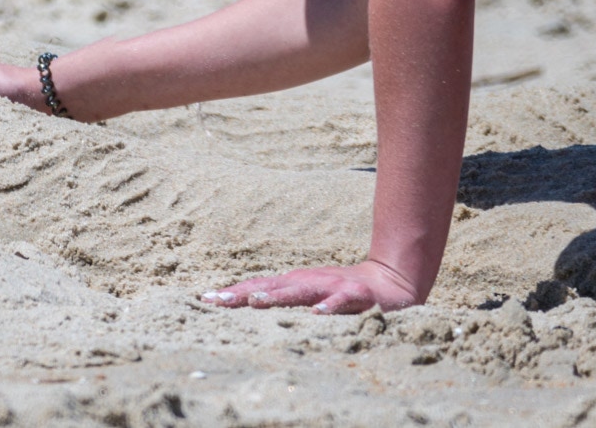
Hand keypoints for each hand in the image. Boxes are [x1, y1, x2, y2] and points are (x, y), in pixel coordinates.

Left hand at [200, 260, 421, 314]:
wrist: (390, 281)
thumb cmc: (342, 291)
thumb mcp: (308, 293)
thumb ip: (283, 298)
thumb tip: (246, 304)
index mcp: (295, 282)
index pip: (258, 286)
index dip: (232, 292)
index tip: (206, 299)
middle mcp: (308, 281)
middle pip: (271, 286)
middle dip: (243, 294)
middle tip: (216, 301)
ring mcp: (331, 287)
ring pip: (300, 291)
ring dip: (277, 296)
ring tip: (255, 302)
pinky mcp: (355, 295)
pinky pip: (340, 302)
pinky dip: (329, 307)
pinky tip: (317, 314)